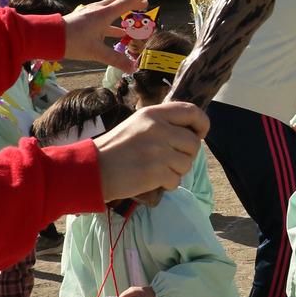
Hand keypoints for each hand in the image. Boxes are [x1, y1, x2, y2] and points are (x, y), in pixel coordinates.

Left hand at [61, 0, 159, 66]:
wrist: (49, 37)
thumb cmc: (72, 42)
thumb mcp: (95, 52)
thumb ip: (115, 59)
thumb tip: (133, 67)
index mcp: (104, 13)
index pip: (129, 0)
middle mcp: (101, 10)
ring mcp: (95, 14)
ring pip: (118, 6)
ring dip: (131, 5)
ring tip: (144, 5)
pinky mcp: (89, 21)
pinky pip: (109, 20)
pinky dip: (119, 23)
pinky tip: (124, 31)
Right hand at [93, 102, 207, 202]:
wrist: (93, 168)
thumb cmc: (116, 148)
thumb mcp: (138, 124)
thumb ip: (163, 124)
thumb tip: (192, 133)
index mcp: (154, 114)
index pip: (192, 112)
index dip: (202, 124)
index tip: (199, 134)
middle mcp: (158, 129)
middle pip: (193, 143)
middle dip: (186, 155)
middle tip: (169, 160)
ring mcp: (158, 150)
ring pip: (187, 163)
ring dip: (176, 171)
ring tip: (156, 170)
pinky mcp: (156, 171)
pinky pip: (176, 180)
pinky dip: (167, 184)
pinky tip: (151, 180)